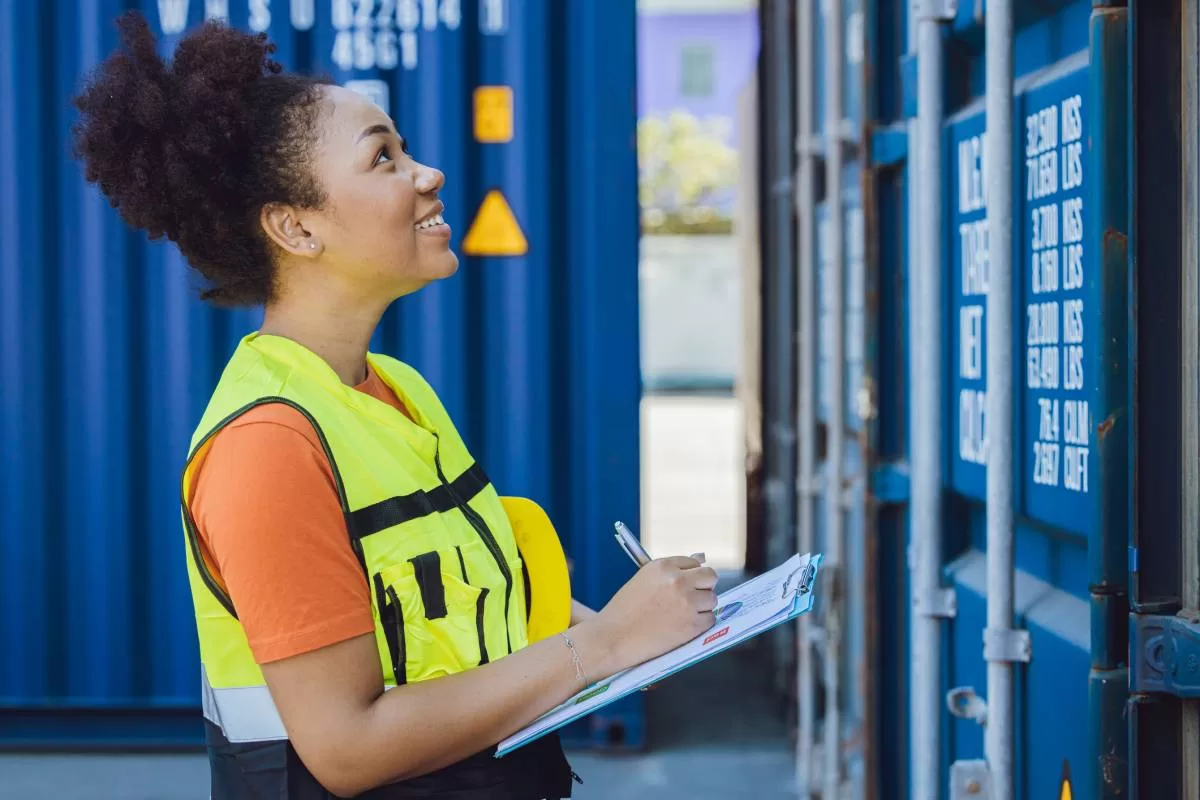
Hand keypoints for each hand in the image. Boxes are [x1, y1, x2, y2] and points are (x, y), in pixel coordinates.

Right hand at [594, 555, 718, 672]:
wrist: (613, 638)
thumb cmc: (624, 611)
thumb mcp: (644, 580)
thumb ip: (671, 572)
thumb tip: (700, 559)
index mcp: (664, 566)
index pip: (694, 563)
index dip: (690, 576)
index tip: (686, 585)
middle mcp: (678, 581)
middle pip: (710, 577)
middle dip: (703, 587)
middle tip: (691, 598)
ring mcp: (687, 602)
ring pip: (712, 599)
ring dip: (702, 607)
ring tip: (680, 615)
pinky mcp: (693, 624)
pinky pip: (710, 620)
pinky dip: (700, 624)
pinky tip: (682, 627)